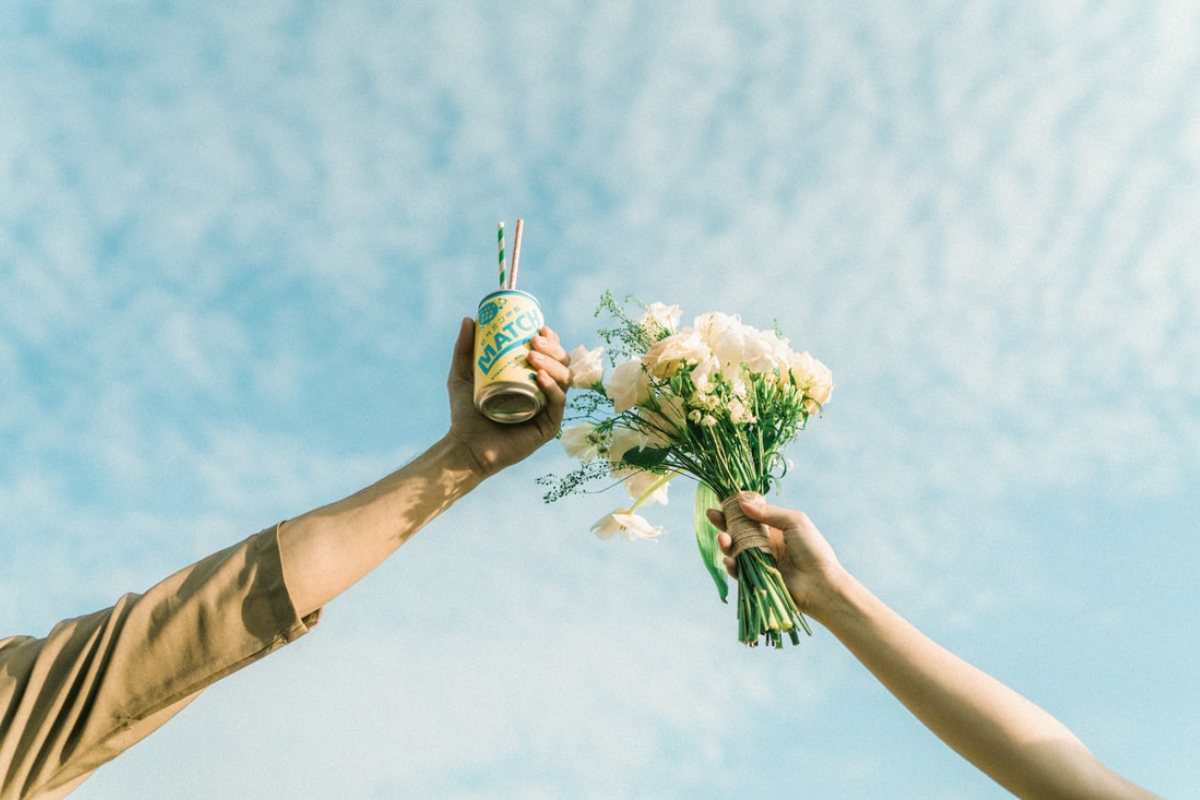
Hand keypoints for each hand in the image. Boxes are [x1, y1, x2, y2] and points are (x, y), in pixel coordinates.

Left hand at [446, 317, 569, 478]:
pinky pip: (558, 404)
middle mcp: (544, 393)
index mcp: (531, 380)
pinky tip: (541, 377)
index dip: (551, 340)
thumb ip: (465, 348)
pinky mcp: (548, 428)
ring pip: (564, 381)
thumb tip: (470, 318)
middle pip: (562, 365)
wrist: (464, 446)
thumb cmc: (465, 413)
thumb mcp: (462, 375)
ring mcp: (548, 410)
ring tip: (533, 356)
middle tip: (534, 340)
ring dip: (553, 364)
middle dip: (553, 349)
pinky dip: (553, 388)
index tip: (539, 328)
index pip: (550, 355)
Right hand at [708, 494, 847, 622]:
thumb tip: (742, 502)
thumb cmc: (813, 550)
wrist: (821, 584)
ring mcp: (760, 561)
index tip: (722, 498)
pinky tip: (729, 560)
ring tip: (723, 539)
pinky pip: (739, 571)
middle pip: (738, 530)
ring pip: (735, 550)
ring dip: (725, 543)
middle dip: (723, 522)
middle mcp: (765, 543)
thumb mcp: (794, 522)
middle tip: (711, 514)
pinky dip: (732, 565)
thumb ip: (768, 513)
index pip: (751, 514)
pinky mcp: (756, 579)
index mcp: (775, 527)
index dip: (736, 507)